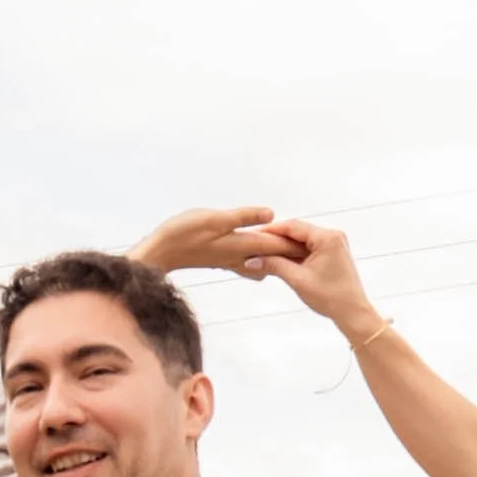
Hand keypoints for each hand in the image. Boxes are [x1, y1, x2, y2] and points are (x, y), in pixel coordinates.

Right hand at [129, 204, 298, 277]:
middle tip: (315, 250)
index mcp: (243, 245)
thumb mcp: (214, 220)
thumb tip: (271, 215)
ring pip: (265, 262)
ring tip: (294, 251)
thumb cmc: (183, 235)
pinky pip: (251, 261)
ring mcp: (231, 259)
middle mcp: (240, 256)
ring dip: (279, 256)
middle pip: (276, 255)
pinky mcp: (222, 258)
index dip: (297, 241)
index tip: (316, 244)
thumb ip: (243, 218)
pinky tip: (263, 254)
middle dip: (294, 251)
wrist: (160, 253)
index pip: (278, 244)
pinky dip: (262, 257)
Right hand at [247, 217, 378, 334]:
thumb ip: (274, 265)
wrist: (353, 313)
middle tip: (256, 244)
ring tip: (264, 252)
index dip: (271, 230)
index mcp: (327, 238)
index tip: (254, 234)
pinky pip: (310, 247)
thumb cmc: (331, 298)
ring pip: (303, 240)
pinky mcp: (334, 253)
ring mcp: (335, 244)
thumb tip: (251, 261)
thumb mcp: (298, 280)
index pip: (292, 226)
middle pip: (298, 231)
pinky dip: (296, 253)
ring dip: (286, 246)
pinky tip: (281, 258)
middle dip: (277, 238)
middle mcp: (333, 235)